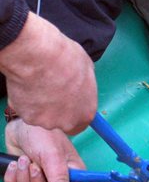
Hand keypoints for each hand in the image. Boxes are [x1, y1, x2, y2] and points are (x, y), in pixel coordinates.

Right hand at [0, 12, 96, 134]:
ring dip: (42, 104)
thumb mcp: (87, 69)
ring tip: (40, 84)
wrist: (38, 58)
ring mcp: (47, 121)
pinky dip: (27, 101)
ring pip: (43, 115)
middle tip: (51, 91)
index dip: (74, 113)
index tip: (68, 104)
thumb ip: (85, 84)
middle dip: (57, 110)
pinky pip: (27, 110)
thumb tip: (83, 83)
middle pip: (62, 121)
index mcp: (86, 112)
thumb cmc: (65, 59)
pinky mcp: (28, 117)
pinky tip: (29, 86)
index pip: (81, 123)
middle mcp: (68, 122)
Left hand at [3, 119, 85, 181]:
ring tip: (24, 159)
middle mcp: (59, 180)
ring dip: (22, 178)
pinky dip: (13, 178)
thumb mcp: (52, 156)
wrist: (21, 125)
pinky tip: (15, 163)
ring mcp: (42, 180)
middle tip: (32, 165)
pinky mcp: (26, 179)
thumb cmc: (43, 134)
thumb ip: (60, 179)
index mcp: (73, 174)